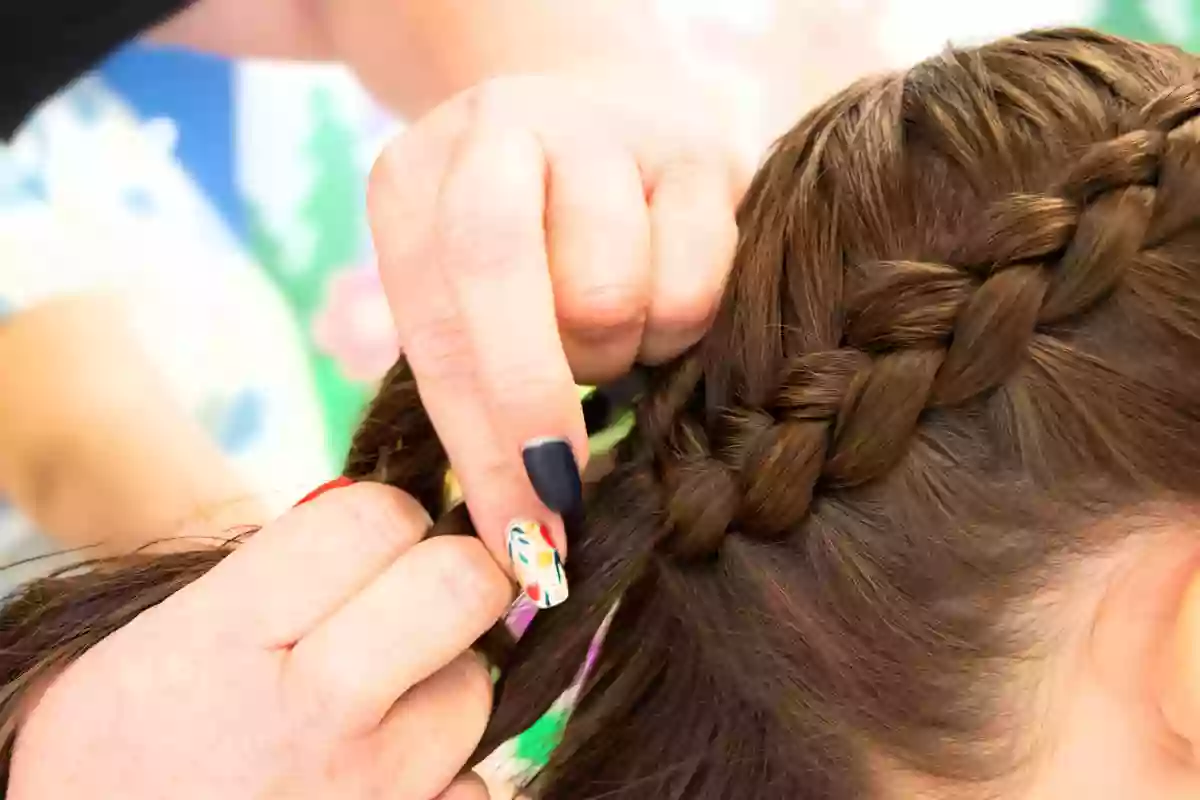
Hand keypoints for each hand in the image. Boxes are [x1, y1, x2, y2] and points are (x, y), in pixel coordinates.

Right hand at [8, 483, 512, 799]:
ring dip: (442, 684)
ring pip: (475, 687)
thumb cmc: (114, 756)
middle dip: (450, 576)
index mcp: (230, 637)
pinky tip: (381, 777)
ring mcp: (367, 791)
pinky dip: (443, 778)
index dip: (389, 516)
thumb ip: (264, 573)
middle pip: (462, 587)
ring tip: (374, 707)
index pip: (375, 518)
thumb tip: (378, 522)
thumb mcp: (156, 639)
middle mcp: (310, 713)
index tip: (374, 541)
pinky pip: (475, 786)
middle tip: (415, 598)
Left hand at [367, 74, 745, 589]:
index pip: (434, 324)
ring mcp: (604, 129)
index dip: (478, 446)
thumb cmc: (527, 239)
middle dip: (531, 403)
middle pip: (499, 276)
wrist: (608, 111)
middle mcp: (500, 130)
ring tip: (608, 335)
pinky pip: (697, 285)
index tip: (518, 540)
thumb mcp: (464, 298)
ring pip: (611, 296)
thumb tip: (523, 544)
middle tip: (562, 485)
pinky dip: (679, 324)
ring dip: (615, 354)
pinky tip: (660, 301)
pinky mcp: (702, 152)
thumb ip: (472, 394)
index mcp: (418, 178)